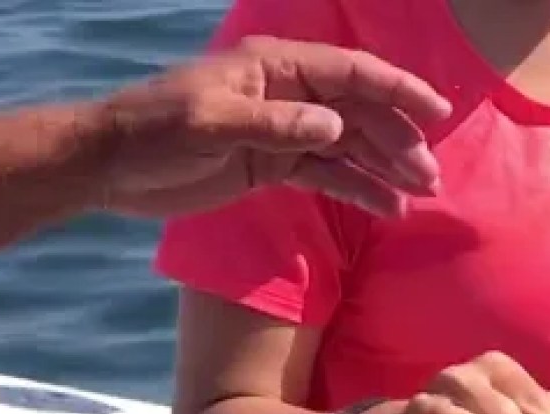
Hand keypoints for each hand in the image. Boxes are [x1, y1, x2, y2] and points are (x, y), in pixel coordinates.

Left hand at [97, 36, 452, 217]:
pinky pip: (328, 174)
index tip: (437, 114)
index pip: (351, 74)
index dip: (398, 91)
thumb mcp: (209, 125)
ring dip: (386, 167)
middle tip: (432, 177)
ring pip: (350, 145)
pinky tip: (386, 208)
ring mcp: (284, 131)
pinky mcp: (274, 165)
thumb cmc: (154, 134)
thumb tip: (335, 126)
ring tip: (420, 195)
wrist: (113, 166)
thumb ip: (274, 125)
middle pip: (359, 113)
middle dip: (399, 141)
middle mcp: (288, 95)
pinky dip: (358, 189)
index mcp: (276, 69)